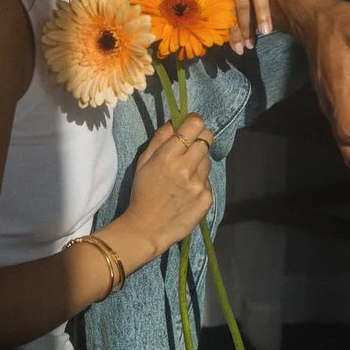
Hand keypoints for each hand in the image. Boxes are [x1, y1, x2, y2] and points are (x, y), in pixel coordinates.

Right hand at [113, 114, 214, 258]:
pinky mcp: (207, 199)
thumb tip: (174, 121)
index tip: (190, 125)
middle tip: (189, 148)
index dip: (194, 122)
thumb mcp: (143, 162)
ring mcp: (199, 184)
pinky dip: (200, 182)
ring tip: (184, 175)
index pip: (194, 125)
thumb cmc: (142, 192)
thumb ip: (159, 139)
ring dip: (199, 162)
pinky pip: (208, 181)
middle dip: (199, 139)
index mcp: (168, 156)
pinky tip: (187, 191)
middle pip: (207, 139)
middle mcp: (187, 168)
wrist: (147, 228)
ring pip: (207, 161)